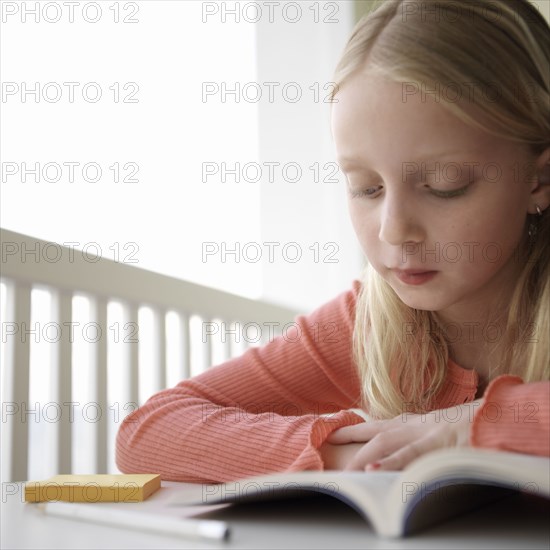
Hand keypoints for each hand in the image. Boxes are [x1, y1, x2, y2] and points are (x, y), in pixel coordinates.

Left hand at [325, 399, 482, 470]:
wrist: (491, 417)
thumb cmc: (464, 425)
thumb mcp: (435, 430)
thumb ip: (415, 437)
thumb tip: (399, 448)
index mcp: (411, 422)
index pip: (376, 424)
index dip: (353, 428)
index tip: (332, 430)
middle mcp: (412, 425)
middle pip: (373, 430)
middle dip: (349, 436)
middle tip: (327, 442)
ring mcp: (423, 433)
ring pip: (385, 444)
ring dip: (364, 457)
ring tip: (345, 469)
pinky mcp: (436, 443)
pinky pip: (409, 454)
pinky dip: (390, 462)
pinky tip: (373, 470)